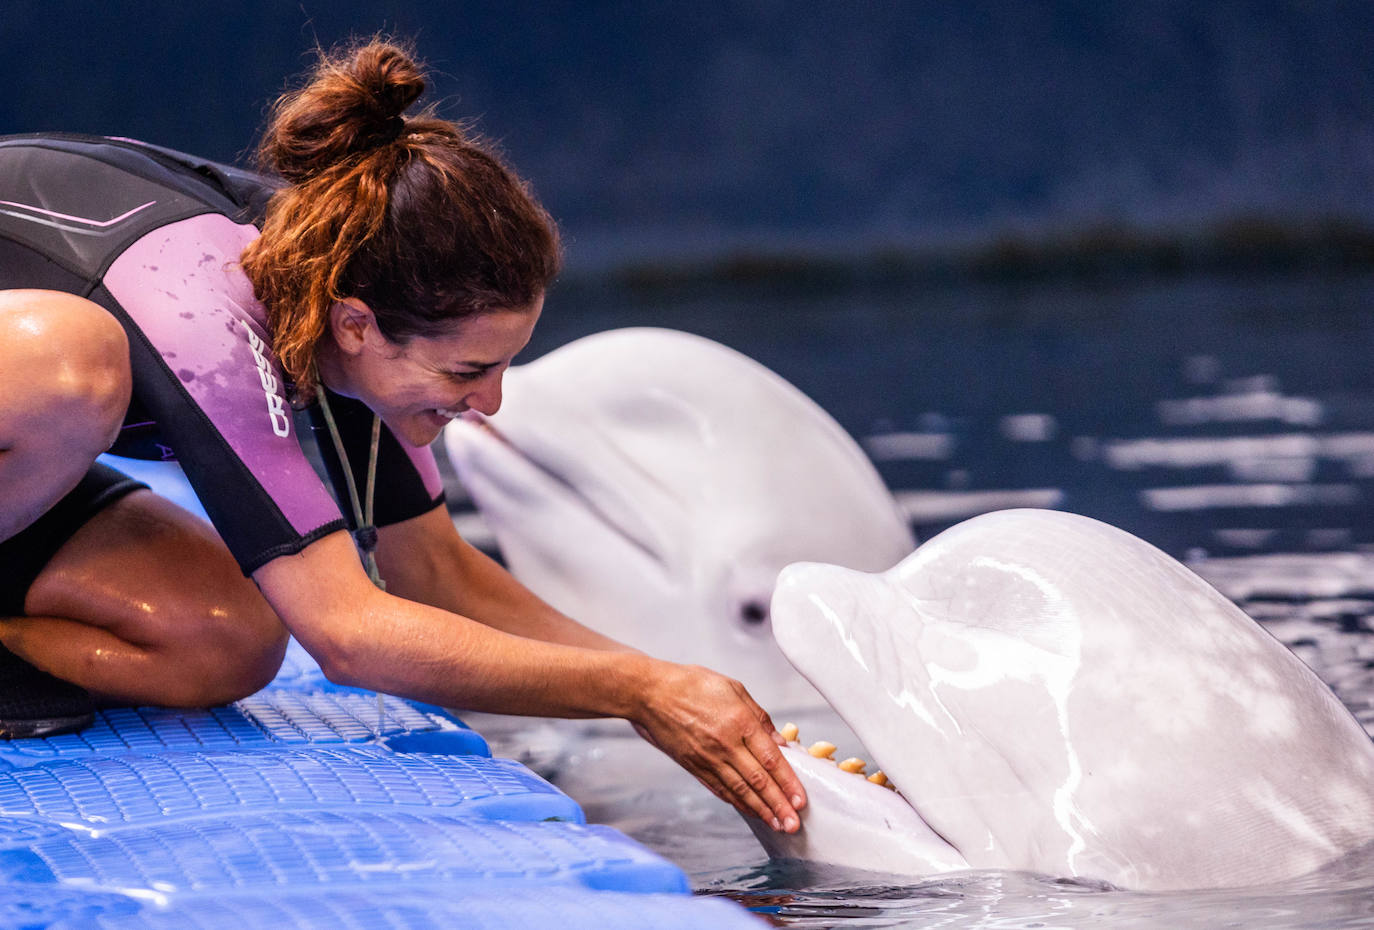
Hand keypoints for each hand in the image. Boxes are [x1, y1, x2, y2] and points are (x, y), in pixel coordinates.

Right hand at [628, 661, 806, 832]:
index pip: (771, 759)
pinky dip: (738, 803)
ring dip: (761, 811)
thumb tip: (780, 742)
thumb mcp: (733, 688)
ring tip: (778, 825)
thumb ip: (759, 716)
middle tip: (795, 824)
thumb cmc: (692, 684)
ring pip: (740, 790)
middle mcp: (725, 744)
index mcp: (740, 722)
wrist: (650, 694)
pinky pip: (720, 789)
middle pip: (758, 781)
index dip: (788, 783)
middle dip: (779, 805)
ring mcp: (708, 758)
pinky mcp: (694, 766)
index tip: (802, 800)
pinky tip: (751, 812)